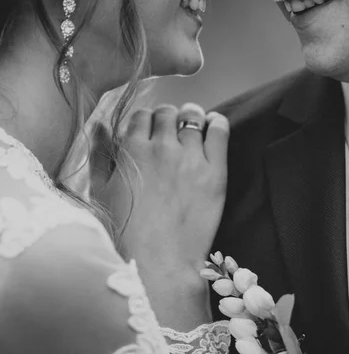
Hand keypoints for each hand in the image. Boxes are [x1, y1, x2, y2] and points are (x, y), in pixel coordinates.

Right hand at [90, 102, 228, 327]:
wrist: (158, 265)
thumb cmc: (123, 233)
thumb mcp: (100, 192)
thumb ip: (100, 154)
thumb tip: (100, 124)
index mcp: (132, 149)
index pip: (142, 115)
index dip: (145, 121)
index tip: (149, 132)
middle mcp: (162, 147)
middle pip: (167, 113)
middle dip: (166, 118)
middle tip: (169, 132)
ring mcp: (190, 157)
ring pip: (193, 117)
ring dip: (190, 117)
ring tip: (191, 127)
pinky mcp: (215, 171)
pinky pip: (220, 131)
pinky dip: (216, 123)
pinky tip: (212, 127)